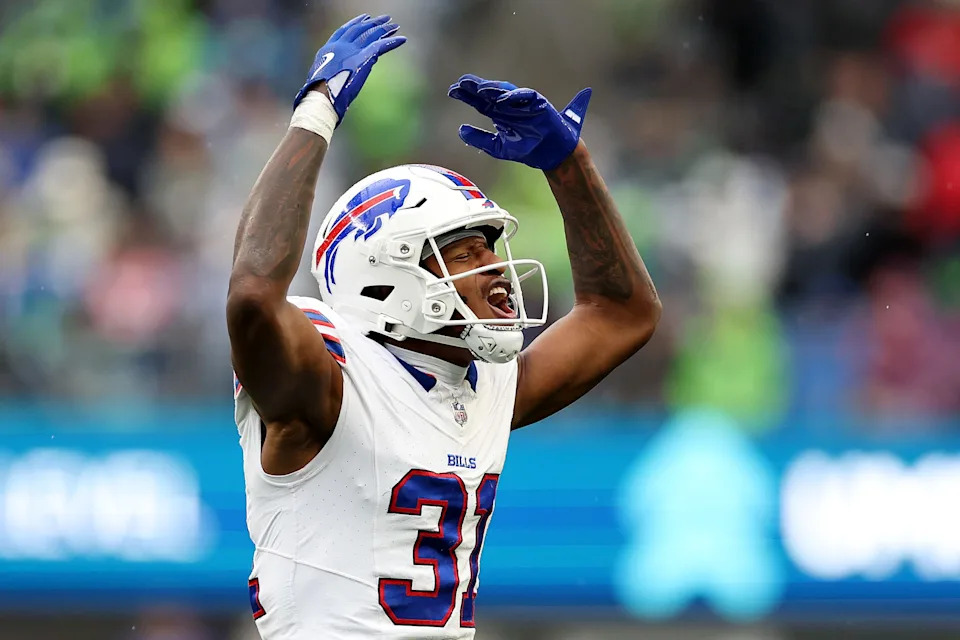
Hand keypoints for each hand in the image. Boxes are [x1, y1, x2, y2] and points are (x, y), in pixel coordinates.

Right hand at [294, 14, 405, 122]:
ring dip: (384, 29)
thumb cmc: (321, 93)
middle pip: (361, 30)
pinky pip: (381, 46)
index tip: (365, 18)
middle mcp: (341, 46)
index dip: (356, 23)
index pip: (345, 30)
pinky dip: (392, 42)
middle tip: (385, 19)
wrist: (323, 95)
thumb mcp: (324, 76)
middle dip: (373, 23)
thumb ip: (335, 70)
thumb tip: (344, 73)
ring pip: (372, 35)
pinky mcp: (364, 58)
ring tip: (395, 26)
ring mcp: (353, 51)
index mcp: (330, 48)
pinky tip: (402, 39)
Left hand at [448, 74, 590, 169]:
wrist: (551, 155)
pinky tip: (501, 99)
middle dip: (475, 87)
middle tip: (460, 83)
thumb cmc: (528, 149)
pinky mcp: (538, 103)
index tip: (451, 91)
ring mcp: (523, 103)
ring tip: (478, 89)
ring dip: (492, 88)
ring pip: (505, 91)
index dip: (466, 95)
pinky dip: (514, 96)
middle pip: (489, 93)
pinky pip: (525, 95)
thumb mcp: (498, 147)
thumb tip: (461, 131)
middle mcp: (509, 105)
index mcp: (499, 114)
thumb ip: (480, 139)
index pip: (479, 101)